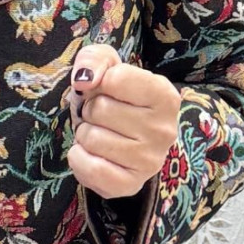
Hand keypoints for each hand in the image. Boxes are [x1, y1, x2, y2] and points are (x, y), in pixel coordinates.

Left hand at [66, 44, 180, 199]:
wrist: (122, 138)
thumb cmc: (114, 99)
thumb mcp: (107, 67)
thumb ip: (94, 59)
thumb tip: (84, 79)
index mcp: (165, 95)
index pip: (115, 78)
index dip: (99, 83)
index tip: (107, 91)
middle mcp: (164, 129)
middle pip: (99, 109)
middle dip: (89, 111)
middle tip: (102, 118)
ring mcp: (150, 160)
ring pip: (91, 138)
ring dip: (84, 135)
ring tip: (99, 134)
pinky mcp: (131, 184)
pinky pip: (91, 169)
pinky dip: (79, 159)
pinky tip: (90, 155)